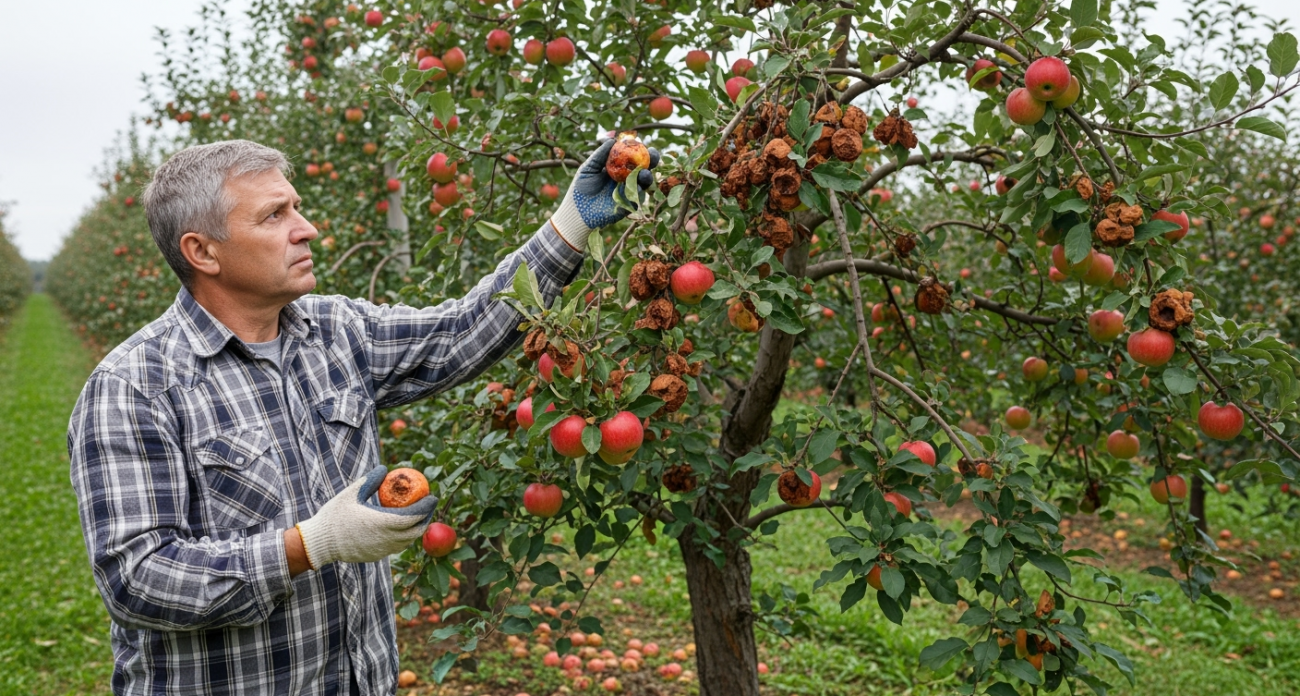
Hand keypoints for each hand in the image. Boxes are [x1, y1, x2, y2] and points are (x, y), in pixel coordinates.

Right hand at [295, 466, 437, 568]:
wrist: (319, 543)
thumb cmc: (334, 516)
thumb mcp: (351, 494)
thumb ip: (370, 481)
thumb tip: (385, 468)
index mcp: (381, 522)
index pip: (413, 516)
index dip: (426, 507)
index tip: (432, 496)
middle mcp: (385, 539)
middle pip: (416, 530)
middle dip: (426, 518)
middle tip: (428, 506)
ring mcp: (382, 550)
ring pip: (408, 541)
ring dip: (416, 529)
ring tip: (418, 516)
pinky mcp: (377, 556)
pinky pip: (397, 547)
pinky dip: (405, 537)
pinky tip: (402, 528)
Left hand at [551, 137, 660, 249]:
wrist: (577, 211)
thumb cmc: (580, 188)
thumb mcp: (588, 168)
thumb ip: (600, 155)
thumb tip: (612, 141)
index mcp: (617, 168)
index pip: (631, 156)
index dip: (639, 150)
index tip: (643, 144)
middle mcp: (625, 178)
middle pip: (642, 167)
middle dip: (651, 161)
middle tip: (653, 156)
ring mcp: (628, 191)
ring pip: (643, 182)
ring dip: (646, 176)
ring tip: (644, 173)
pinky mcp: (628, 205)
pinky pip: (637, 197)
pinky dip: (639, 191)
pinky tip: (638, 188)